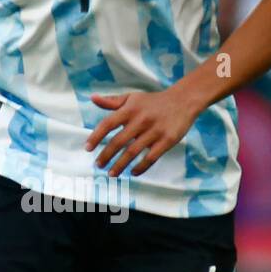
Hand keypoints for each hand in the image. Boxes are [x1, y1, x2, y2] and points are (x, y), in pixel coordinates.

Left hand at [85, 87, 200, 176]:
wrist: (183, 100)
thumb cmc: (154, 101)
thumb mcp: (133, 97)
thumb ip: (112, 101)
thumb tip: (92, 98)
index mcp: (130, 109)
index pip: (108, 123)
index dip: (96, 136)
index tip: (88, 148)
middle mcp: (140, 120)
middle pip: (118, 141)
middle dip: (106, 155)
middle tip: (98, 165)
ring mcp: (154, 131)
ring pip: (133, 152)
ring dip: (120, 165)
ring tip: (112, 174)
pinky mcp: (167, 140)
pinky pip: (150, 158)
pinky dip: (141, 167)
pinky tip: (133, 173)